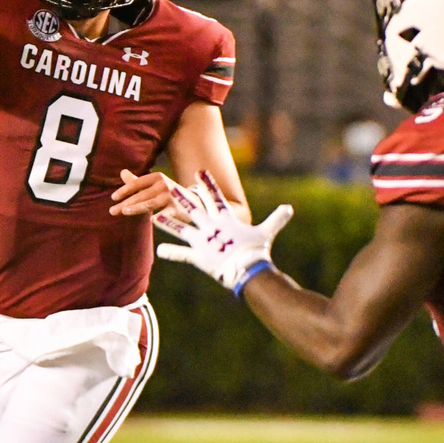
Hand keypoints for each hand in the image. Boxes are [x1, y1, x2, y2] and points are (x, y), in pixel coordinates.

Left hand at [110, 169, 180, 216]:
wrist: (195, 201)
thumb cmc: (169, 193)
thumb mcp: (155, 184)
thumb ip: (137, 181)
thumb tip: (122, 172)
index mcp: (156, 177)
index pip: (137, 183)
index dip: (125, 190)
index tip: (113, 198)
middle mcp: (164, 185)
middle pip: (141, 195)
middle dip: (126, 203)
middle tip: (112, 211)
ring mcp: (171, 197)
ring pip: (151, 203)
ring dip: (137, 207)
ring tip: (124, 211)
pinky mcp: (179, 209)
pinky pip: (167, 213)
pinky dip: (161, 217)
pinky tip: (152, 220)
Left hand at [155, 170, 292, 293]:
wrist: (249, 270)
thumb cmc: (258, 250)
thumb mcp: (267, 232)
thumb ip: (276, 219)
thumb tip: (290, 208)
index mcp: (226, 218)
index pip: (215, 197)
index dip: (207, 184)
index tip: (198, 172)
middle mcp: (211, 226)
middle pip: (192, 207)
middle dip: (180, 195)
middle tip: (166, 184)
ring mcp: (203, 241)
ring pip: (181, 228)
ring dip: (167, 222)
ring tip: (154, 216)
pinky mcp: (199, 256)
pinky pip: (183, 254)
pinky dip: (172, 253)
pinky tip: (159, 251)